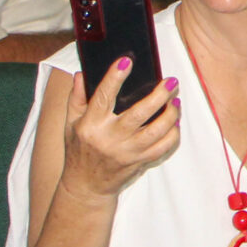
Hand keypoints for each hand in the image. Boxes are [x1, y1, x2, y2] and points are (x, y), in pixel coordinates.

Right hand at [58, 61, 180, 204]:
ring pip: (155, 132)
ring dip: (170, 114)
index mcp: (91, 125)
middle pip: (138, 114)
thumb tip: (81, 74)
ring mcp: (127, 152)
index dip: (114, 78)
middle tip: (171, 81)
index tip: (126, 61)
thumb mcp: (70, 124)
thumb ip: (76, 98)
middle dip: (158, 96)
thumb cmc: (78, 150)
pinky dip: (173, 134)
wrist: (86, 185)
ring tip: (176, 100)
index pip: (103, 97)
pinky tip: (175, 122)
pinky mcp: (139, 162)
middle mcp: (110, 139)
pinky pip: (162, 148)